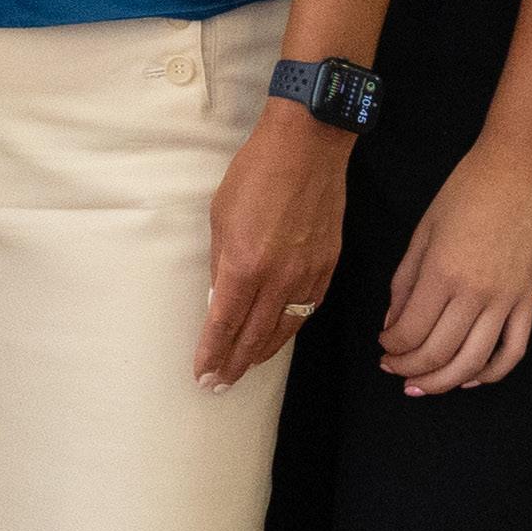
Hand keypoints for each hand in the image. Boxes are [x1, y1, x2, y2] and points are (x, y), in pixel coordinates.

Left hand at [197, 97, 348, 392]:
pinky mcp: (328, 266)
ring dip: (262, 353)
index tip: (202, 375)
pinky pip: (307, 310)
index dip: (212, 354)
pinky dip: (290, 329)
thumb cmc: (255, 173)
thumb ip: (221, 264)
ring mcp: (307, 275)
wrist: (308, 147)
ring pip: (284, 330)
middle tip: (219, 383)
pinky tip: (279, 335)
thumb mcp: (221, 217)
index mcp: (244, 265)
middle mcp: (278, 279)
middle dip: (234, 364)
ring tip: (246, 367)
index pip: (224, 325)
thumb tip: (221, 298)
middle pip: (254, 337)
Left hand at [381, 139, 531, 395]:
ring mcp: (506, 299)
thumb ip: (404, 280)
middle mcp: (475, 293)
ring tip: (422, 385)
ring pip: (473, 363)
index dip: (391, 347)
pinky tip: (470, 378)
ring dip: (443, 382)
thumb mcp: (423, 230)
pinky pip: (513, 350)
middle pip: (438, 354)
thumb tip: (393, 321)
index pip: (410, 331)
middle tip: (394, 368)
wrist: (519, 169)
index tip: (383, 345)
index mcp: (442, 272)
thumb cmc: (466, 191)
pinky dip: (492, 373)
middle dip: (409, 369)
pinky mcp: (529, 299)